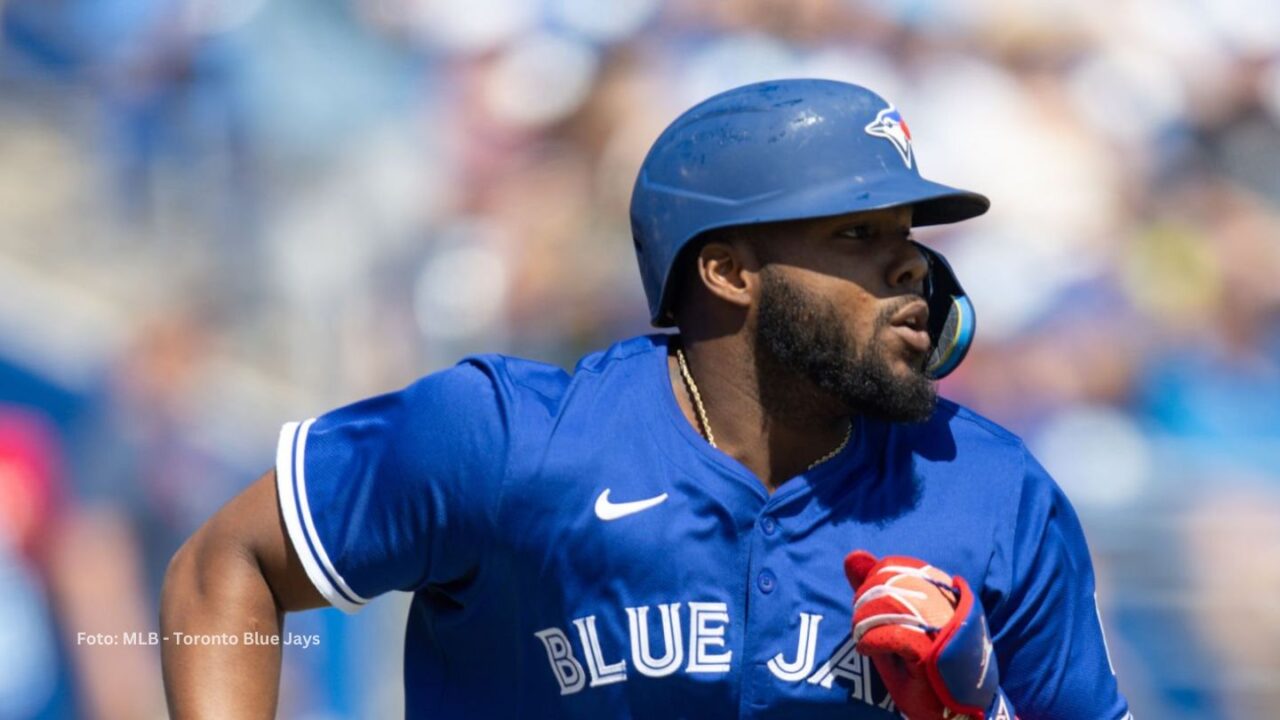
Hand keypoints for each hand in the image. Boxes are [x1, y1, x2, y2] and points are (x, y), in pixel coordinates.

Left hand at [844, 551, 1011, 719]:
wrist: (956, 716)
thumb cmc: (925, 670)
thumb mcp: (893, 625)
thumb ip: (873, 589)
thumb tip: (852, 554)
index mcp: (943, 593)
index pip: (897, 567)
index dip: (872, 582)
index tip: (866, 604)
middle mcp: (948, 605)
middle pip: (890, 582)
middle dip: (865, 601)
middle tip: (862, 625)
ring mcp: (945, 628)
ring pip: (890, 604)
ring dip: (866, 621)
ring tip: (864, 638)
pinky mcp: (936, 653)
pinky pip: (894, 634)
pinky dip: (872, 641)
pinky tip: (868, 649)